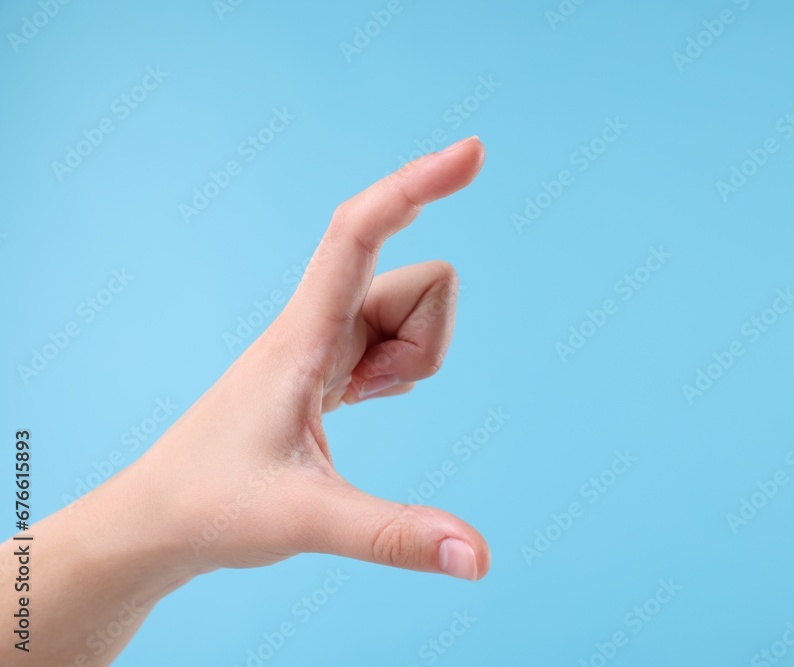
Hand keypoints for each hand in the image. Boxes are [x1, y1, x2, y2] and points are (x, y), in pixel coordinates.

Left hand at [115, 135, 489, 579]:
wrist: (163, 518)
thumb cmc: (213, 506)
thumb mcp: (305, 522)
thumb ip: (393, 535)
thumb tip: (478, 558)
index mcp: (302, 334)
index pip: (359, 233)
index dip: (414, 185)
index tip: (472, 153)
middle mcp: (318, 322)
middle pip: (421, 284)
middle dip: (428, 345)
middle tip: (371, 398)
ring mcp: (328, 340)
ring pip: (417, 314)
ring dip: (416, 363)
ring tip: (359, 407)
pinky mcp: (333, 363)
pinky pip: (399, 338)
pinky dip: (403, 369)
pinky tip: (361, 400)